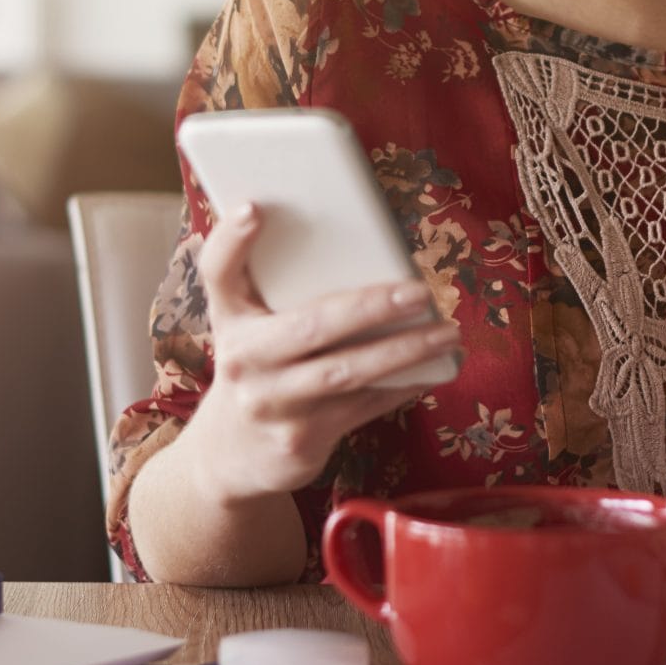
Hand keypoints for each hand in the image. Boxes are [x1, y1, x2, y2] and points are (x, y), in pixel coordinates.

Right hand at [172, 200, 460, 503]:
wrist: (228, 454)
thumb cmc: (254, 366)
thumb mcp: (245, 324)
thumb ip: (275, 284)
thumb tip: (356, 242)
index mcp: (229, 318)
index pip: (219, 272)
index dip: (231, 241)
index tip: (255, 210)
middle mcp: (243, 360)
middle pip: (312, 325)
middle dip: (372, 306)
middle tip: (420, 291)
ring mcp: (272, 404)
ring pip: (346, 372)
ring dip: (404, 351)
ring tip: (446, 332)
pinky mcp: (299, 441)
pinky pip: (361, 407)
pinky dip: (401, 386)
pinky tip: (433, 369)